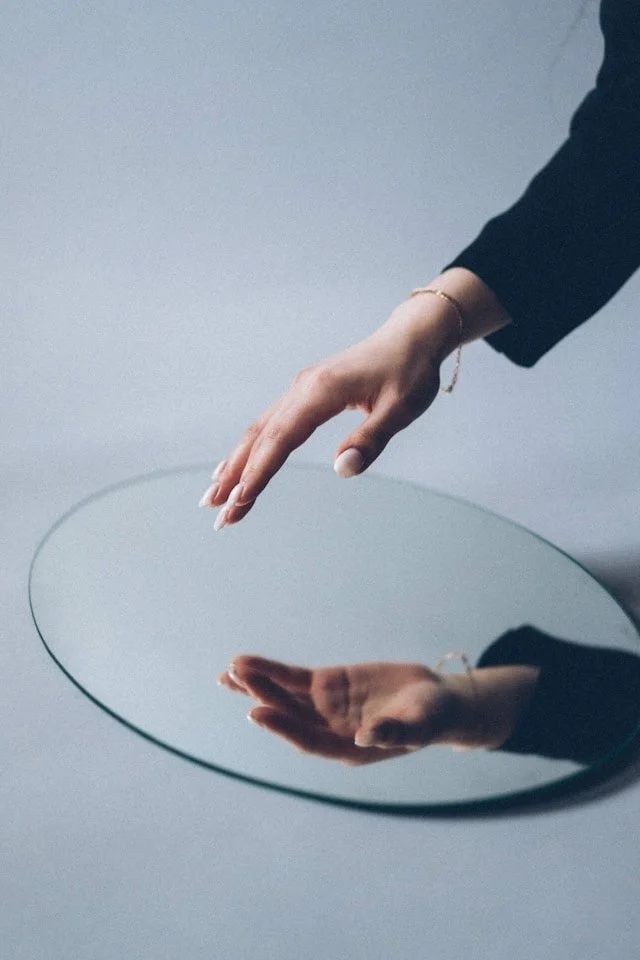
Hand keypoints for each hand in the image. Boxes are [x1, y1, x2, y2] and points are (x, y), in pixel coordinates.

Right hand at [199, 292, 453, 527]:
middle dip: (236, 477)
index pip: (281, 440)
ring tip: (213, 496)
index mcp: (321, 392)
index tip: (240, 501)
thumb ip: (371, 439)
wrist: (411, 337)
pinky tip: (235, 466)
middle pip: (260, 438)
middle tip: (216, 512)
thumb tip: (343, 469)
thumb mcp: (401, 409)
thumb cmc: (410, 372)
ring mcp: (300, 389)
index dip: (258, 472)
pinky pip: (268, 424)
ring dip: (236, 464)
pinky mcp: (304, 393)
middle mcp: (302, 389)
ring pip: (258, 431)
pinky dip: (249, 448)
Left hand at [218, 655, 475, 765]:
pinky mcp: (324, 685)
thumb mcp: (419, 725)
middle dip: (263, 698)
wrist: (435, 700)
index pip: (307, 740)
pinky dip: (269, 671)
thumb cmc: (431, 718)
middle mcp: (327, 731)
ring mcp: (323, 707)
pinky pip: (291, 677)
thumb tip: (365, 736)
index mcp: (347, 749)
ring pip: (283, 696)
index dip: (282, 727)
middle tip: (237, 679)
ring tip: (230, 671)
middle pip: (289, 715)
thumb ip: (393, 732)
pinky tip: (244, 665)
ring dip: (257, 685)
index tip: (257, 713)